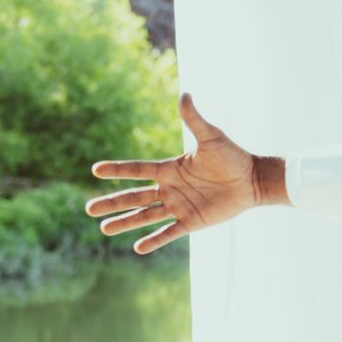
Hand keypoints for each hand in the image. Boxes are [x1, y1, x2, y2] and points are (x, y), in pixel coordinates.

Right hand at [87, 93, 273, 253]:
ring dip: (125, 222)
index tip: (96, 170)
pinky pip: (169, 233)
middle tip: (89, 209)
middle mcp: (170, 189)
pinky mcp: (191, 222)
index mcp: (170, 169)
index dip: (117, 170)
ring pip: (145, 216)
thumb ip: (194, 119)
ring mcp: (179, 206)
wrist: (253, 180)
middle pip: (135, 197)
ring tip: (103, 229)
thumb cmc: (232, 156)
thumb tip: (185, 94)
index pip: (137, 170)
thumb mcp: (211, 137)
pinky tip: (137, 248)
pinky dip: (154, 240)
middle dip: (112, 203)